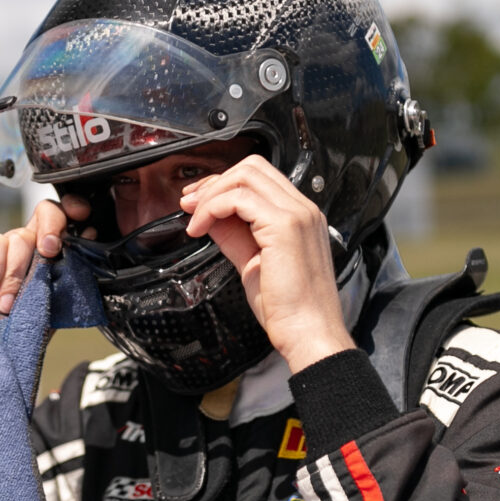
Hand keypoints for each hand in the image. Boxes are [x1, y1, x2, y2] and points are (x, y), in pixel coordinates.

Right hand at [0, 195, 74, 315]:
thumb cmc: (26, 324)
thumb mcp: (54, 302)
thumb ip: (70, 272)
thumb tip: (90, 237)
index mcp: (53, 249)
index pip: (67, 215)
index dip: (74, 208)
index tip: (82, 216)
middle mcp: (30, 241)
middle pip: (45, 214)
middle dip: (51, 231)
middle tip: (49, 254)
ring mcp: (4, 244)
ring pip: (18, 237)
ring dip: (15, 273)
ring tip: (8, 304)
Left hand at [180, 156, 354, 371]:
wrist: (309, 333)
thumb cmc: (289, 310)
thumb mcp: (253, 263)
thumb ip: (234, 235)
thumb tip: (210, 217)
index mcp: (301, 217)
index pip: (260, 179)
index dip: (224, 185)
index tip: (198, 202)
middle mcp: (303, 210)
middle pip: (252, 167)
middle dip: (215, 182)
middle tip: (190, 204)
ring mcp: (297, 215)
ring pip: (245, 175)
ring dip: (211, 194)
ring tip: (194, 219)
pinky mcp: (285, 226)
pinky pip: (239, 198)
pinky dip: (213, 208)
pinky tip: (201, 228)